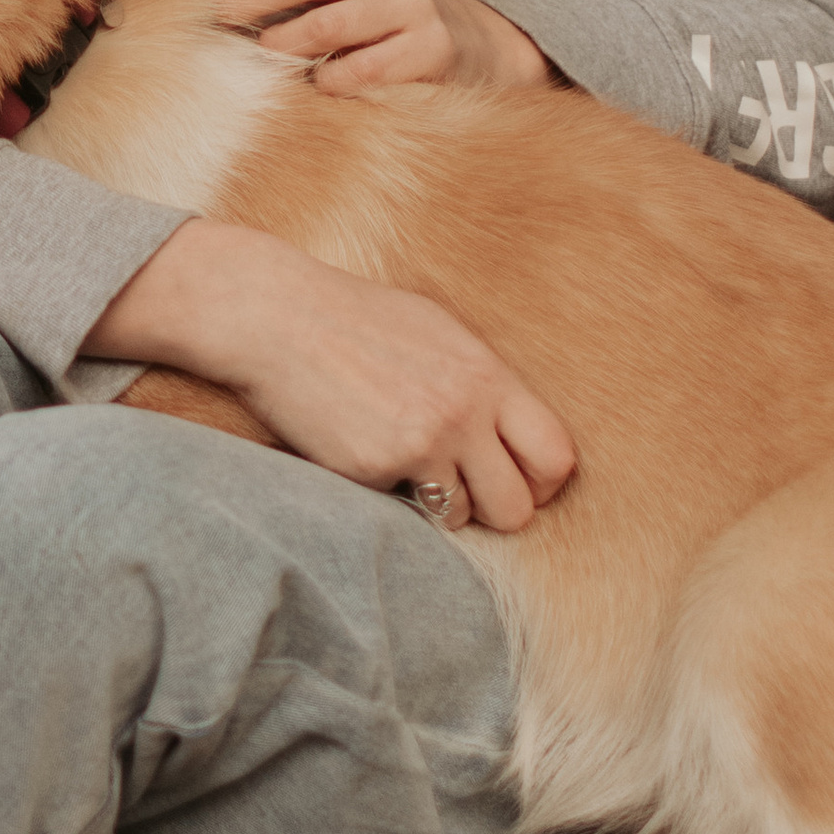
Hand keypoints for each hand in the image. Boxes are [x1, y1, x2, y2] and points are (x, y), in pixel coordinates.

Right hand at [85, 223, 576, 530]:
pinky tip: (359, 450)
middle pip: (518, 506)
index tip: (515, 480)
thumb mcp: (436, 332)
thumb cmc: (352, 320)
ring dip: (438, 505)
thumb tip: (512, 427)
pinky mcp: (375, 466)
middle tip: (466, 494)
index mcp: (487, 375)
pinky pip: (401, 507)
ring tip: (406, 468)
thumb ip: (479, 381)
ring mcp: (421, 442)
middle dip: (495, 510)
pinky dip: (386, 491)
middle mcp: (465, 411)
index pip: (556, 455)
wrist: (277, 317)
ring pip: (459, 516)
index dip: (541, 481)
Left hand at [194, 0, 550, 95]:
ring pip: (324, 27)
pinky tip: (318, 87)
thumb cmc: (372, 13)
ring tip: (262, 58)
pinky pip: (358, 72)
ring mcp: (408, 2)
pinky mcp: (429, 48)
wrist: (468, 46)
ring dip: (279, 48)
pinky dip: (327, 84)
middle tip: (215, 19)